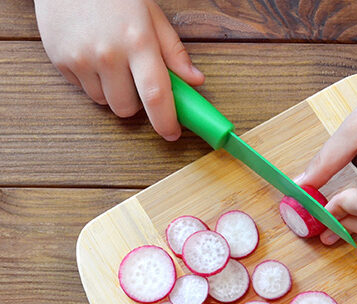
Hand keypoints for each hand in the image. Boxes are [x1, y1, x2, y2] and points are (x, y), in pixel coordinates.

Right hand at [34, 0, 203, 140]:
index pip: (156, 95)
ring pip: (105, 103)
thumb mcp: (153, 17)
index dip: (166, 121)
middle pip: (127, 108)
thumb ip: (175, 52)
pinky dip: (93, 83)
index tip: (172, 133)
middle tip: (138, 80)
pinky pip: (83, 90)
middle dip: (137, 103)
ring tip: (114, 64)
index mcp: (138, 42)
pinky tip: (94, 57)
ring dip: (114, 93)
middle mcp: (109, 54)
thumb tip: (196, 81)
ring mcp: (81, 59)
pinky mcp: (61, 61)